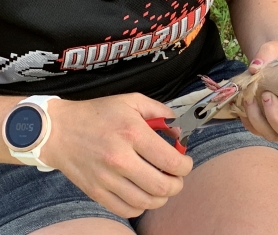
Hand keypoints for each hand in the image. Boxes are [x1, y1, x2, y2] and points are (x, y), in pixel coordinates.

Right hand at [40, 94, 192, 217]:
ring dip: (162, 197)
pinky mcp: (96, 192)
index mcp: (132, 133)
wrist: (57, 130)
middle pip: (162, 186)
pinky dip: (141, 206)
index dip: (185, 166)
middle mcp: (120, 158)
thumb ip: (160, 112)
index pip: (170, 161)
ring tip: (162, 186)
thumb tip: (179, 130)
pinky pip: (126, 210)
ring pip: (146, 202)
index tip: (185, 162)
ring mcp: (106, 178)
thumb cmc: (97, 114)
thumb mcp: (132, 101)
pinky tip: (143, 194)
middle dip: (177, 184)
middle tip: (177, 177)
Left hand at [240, 40, 277, 143]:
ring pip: (274, 136)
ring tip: (250, 97)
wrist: (276, 61)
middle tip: (268, 96)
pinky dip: (248, 120)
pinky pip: (257, 132)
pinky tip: (243, 102)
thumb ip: (271, 51)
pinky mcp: (269, 127)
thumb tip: (256, 67)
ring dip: (259, 120)